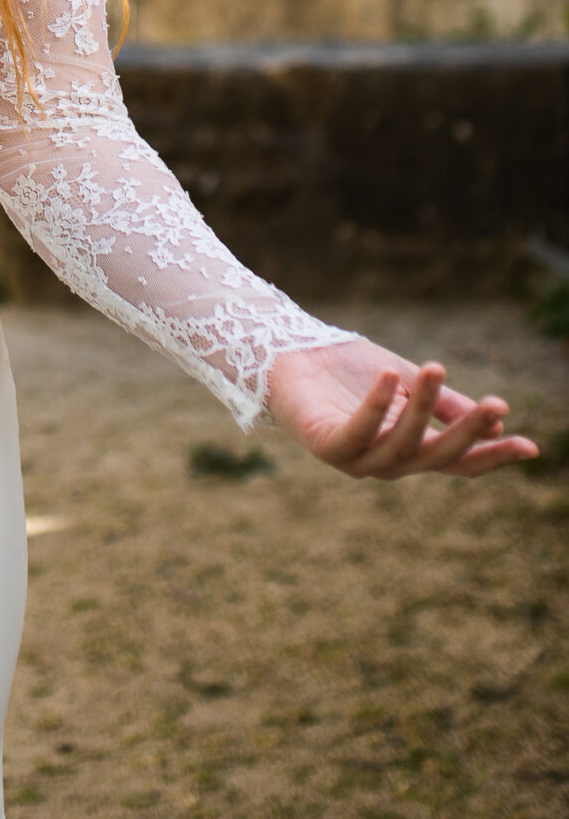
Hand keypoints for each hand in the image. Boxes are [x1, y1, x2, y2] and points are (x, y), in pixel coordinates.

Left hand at [266, 336, 538, 479]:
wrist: (287, 355)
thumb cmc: (347, 371)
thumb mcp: (407, 383)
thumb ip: (444, 403)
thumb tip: (497, 419)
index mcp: (408, 450)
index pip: (458, 462)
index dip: (492, 456)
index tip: (530, 447)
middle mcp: (385, 462)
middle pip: (437, 456)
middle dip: (467, 433)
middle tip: (498, 404)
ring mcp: (355, 459)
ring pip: (401, 443)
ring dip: (422, 408)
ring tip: (436, 368)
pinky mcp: (325, 445)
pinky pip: (357, 429)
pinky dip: (376, 405)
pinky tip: (393, 376)